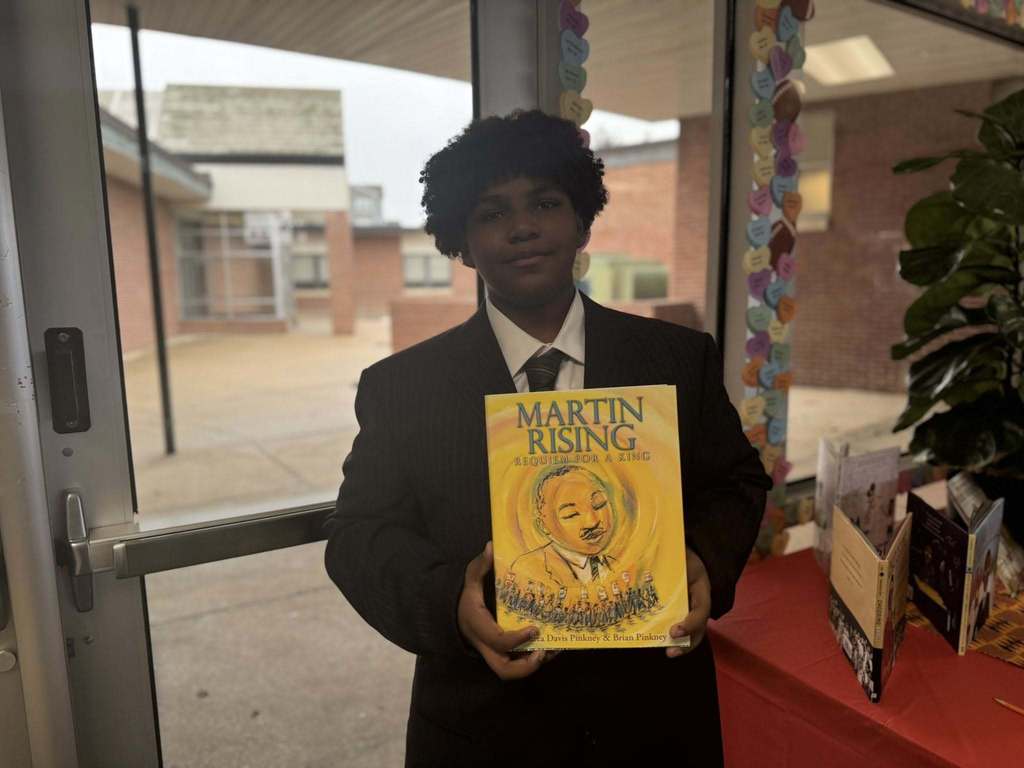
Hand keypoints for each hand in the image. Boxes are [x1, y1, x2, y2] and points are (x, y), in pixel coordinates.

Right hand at [458, 541, 557, 679]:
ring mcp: (493, 653)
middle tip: (543, 652)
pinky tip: (550, 648)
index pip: (497, 640)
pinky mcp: (501, 655)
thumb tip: (490, 546)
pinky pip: (516, 665)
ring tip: (554, 649)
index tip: (535, 629)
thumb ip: (481, 565)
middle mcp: (485, 645)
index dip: (517, 639)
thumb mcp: (471, 578)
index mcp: (478, 626)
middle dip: (525, 666)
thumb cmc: (467, 596)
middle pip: (503, 670)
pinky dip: (533, 659)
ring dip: (534, 664)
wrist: (456, 615)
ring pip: (512, 671)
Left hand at [667, 547, 711, 657]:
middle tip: (671, 651)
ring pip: (692, 631)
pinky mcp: (678, 609)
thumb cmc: (681, 553)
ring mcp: (690, 606)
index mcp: (701, 587)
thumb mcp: (680, 555)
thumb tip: (645, 561)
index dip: (691, 623)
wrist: (684, 550)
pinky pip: (678, 624)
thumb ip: (669, 561)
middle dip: (687, 643)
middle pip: (699, 627)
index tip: (675, 630)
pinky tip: (656, 640)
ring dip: (682, 645)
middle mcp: (697, 600)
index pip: (701, 609)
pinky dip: (669, 634)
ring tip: (669, 653)